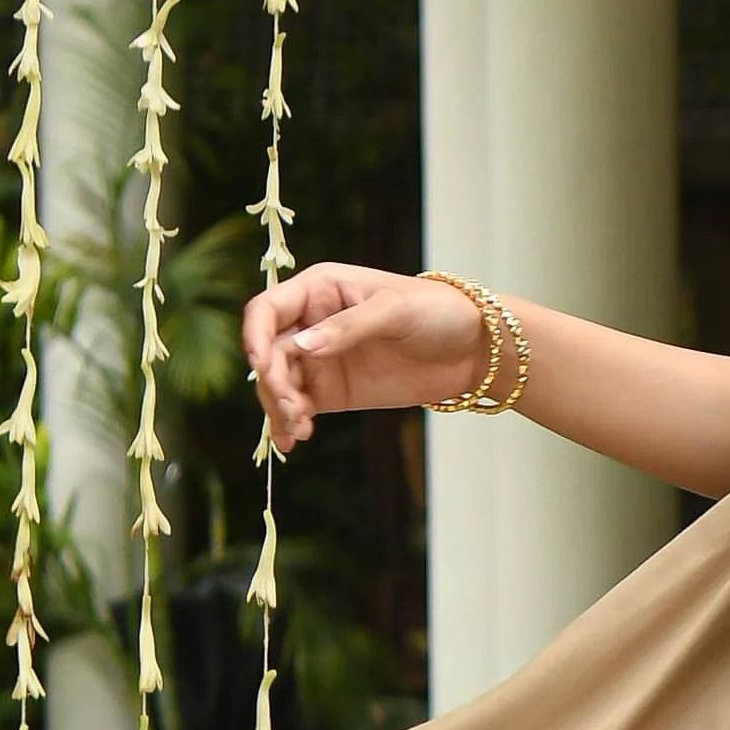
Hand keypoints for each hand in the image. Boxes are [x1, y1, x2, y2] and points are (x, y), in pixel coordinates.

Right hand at [243, 263, 482, 449]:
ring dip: (279, 407)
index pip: (267, 310)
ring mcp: (320, 359)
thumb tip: (303, 346)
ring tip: (299, 428)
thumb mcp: (395, 310)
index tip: (261, 364)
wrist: (473, 349)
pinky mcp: (333, 391)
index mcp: (319, 289)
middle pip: (268, 353)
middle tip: (293, 407)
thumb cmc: (437, 311)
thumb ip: (348, 327)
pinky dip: (290, 423)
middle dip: (272, 382)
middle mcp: (311, 323)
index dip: (255, 335)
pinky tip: (295, 439)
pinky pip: (298, 407)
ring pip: (277, 384)